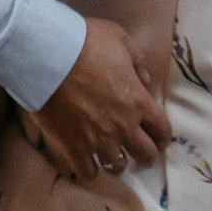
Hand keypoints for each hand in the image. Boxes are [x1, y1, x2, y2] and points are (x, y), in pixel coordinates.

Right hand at [26, 16, 169, 185]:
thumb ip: (138, 60)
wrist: (49, 55)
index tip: (158, 139)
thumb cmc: (86, 42)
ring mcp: (98, 141)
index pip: (162, 130)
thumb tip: (146, 79)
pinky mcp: (73, 149)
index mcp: (138, 101)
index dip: (162, 137)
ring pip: (117, 167)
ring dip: (116, 162)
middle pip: (145, 155)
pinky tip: (86, 161)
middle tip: (139, 153)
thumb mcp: (120, 38)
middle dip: (146, 156)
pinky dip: (89, 169)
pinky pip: (88, 172)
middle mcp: (123, 126)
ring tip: (110, 157)